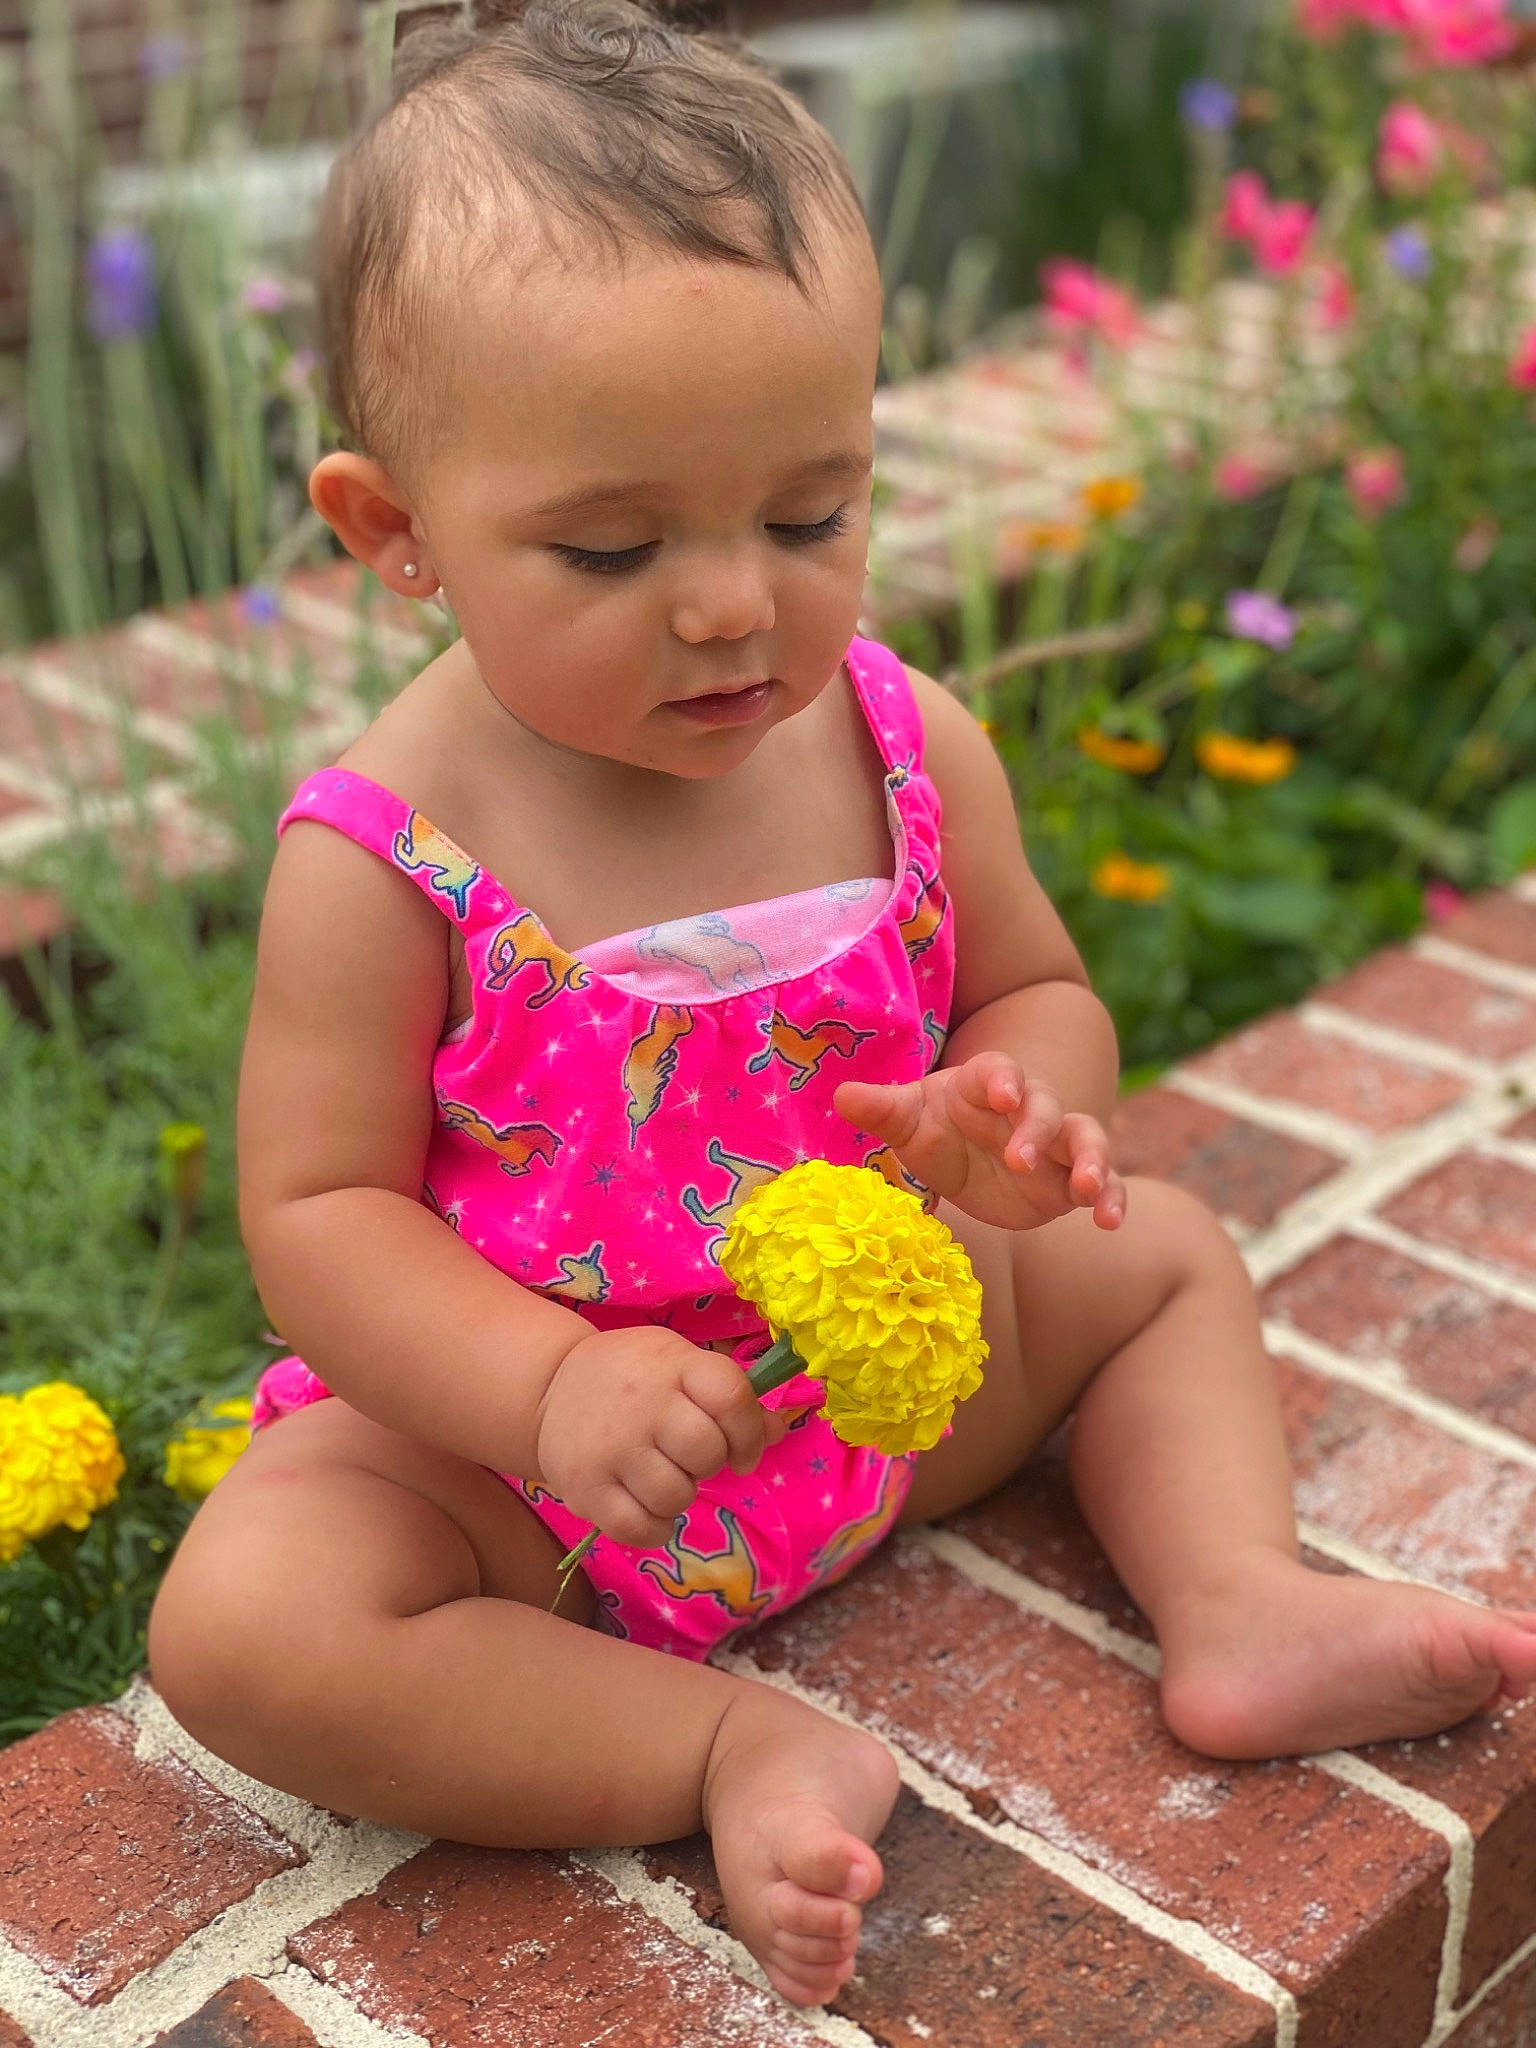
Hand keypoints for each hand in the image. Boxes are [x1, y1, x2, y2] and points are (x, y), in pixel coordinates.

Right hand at [533, 1326, 794, 1547]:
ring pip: (676, 1496)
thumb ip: (730, 1395)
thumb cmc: (633, 1377)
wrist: (550, 1387)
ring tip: (662, 1476)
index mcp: (674, 1365)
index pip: (731, 1396)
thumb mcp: (680, 1365)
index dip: (748, 1430)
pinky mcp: (586, 1488)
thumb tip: (778, 1430)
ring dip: (680, 1495)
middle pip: (706, 1451)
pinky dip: (654, 1527)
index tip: (741, 1450)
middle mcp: (642, 1404)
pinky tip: (647, 1505)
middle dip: (710, 1463)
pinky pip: (640, 1528)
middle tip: (690, 1459)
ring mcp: (611, 1448)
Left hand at [835, 1052, 1125, 1232]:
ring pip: (1087, 1139)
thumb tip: (842, 1096)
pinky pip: (1106, 1182)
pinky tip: (1111, 1221)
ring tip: (1089, 1189)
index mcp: (986, 1085)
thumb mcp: (908, 1123)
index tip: (1002, 1093)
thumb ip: (883, 1110)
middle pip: (1045, 1107)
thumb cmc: (936, 1130)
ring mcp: (1058, 1144)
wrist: (968, 1162)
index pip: (1000, 1071)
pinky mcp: (1072, 1180)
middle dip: (1037, 1131)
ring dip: (1093, 1160)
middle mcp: (1029, 1109)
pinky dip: (1113, 1197)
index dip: (1003, 1079)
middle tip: (1019, 1159)